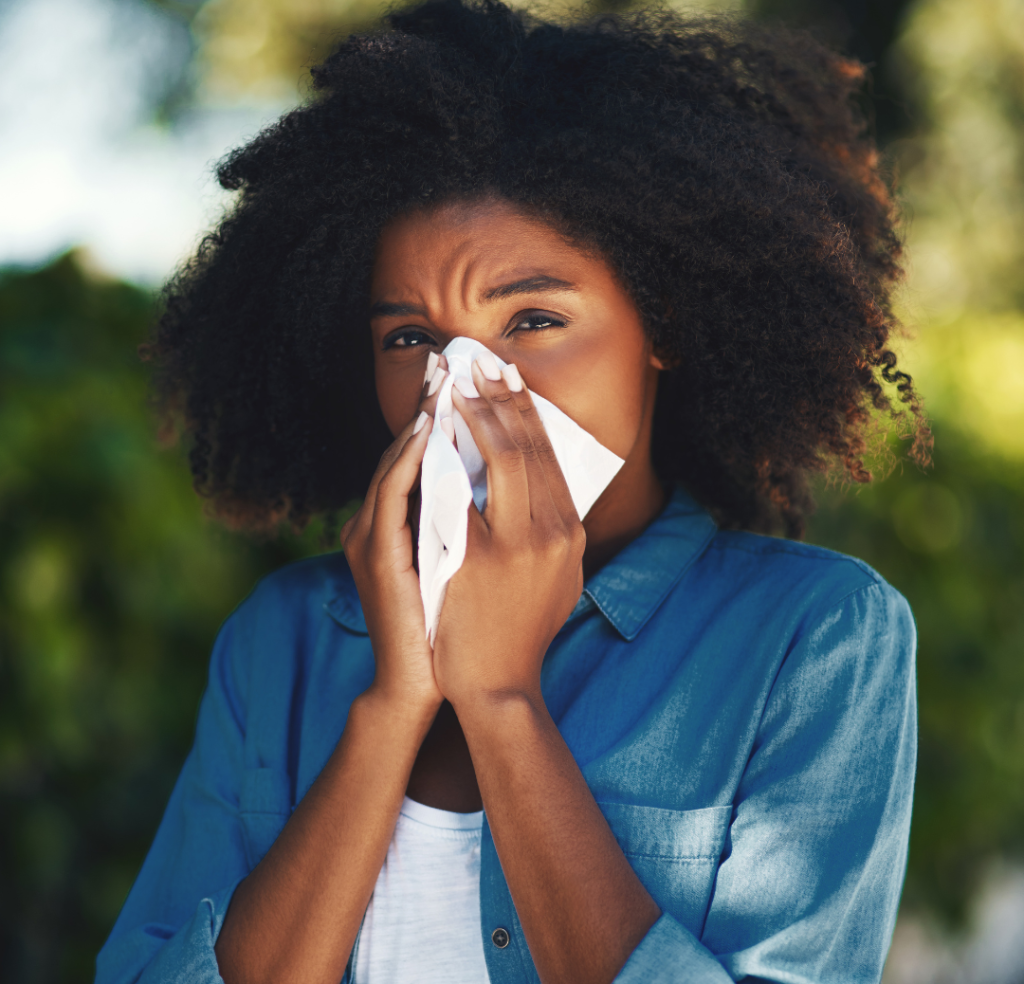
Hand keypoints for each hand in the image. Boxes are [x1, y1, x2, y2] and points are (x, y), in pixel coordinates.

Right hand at [341, 354, 448, 715]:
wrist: (420, 682)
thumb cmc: (445, 626)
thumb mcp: (453, 562)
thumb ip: (459, 521)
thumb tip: (493, 483)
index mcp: (395, 522)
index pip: (421, 455)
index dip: (441, 414)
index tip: (465, 377)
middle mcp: (375, 522)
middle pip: (406, 448)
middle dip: (430, 402)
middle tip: (450, 359)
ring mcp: (371, 537)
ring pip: (397, 462)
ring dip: (420, 417)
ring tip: (442, 380)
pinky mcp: (376, 555)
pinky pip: (393, 494)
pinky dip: (409, 458)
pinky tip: (428, 431)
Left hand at [433, 357, 585, 707]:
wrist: (498, 686)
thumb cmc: (521, 632)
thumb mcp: (554, 579)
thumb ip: (550, 536)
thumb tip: (537, 491)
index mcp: (569, 534)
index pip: (550, 456)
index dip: (528, 411)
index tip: (508, 378)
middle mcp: (553, 533)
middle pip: (531, 446)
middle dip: (503, 398)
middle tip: (481, 362)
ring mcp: (518, 545)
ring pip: (505, 458)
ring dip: (478, 414)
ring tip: (456, 383)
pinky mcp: (479, 559)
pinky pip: (462, 492)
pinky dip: (448, 455)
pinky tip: (433, 431)